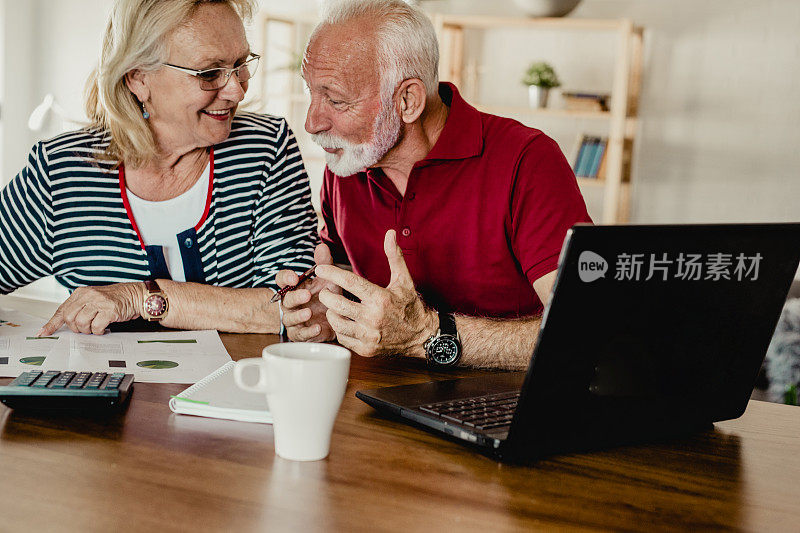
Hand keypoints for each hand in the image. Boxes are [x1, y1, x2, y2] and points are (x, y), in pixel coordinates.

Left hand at [38, 282, 144, 335]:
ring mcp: (99, 302)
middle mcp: (88, 295)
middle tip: (85, 328)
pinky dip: (99, 331)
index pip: (61, 310)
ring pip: (81, 323)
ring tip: (95, 327)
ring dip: (88, 330)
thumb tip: (65, 323)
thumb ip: (79, 308)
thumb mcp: (93, 299)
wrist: (135, 295)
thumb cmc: (114, 299)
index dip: (51, 324)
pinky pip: (96, 327)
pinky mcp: (109, 310)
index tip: (43, 333)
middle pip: (69, 318)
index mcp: (81, 293)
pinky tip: (104, 327)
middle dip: (76, 328)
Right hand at [276, 243, 338, 341]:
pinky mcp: (301, 334)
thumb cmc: (325, 296)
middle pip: (286, 300)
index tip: (294, 277)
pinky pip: (300, 335)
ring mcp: (294, 320)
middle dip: (295, 297)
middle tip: (306, 294)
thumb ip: (324, 264)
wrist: (333, 319)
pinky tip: (317, 328)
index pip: (282, 279)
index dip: (286, 278)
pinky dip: (308, 332)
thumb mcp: (327, 279)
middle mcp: (290, 303)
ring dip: (298, 316)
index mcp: (294, 287)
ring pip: (290, 319)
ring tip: (309, 312)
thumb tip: (322, 246)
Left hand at [316, 229, 436, 357]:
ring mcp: (369, 335)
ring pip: (336, 321)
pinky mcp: (366, 349)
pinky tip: (344, 320)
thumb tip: (389, 233)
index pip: (350, 282)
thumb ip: (394, 256)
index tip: (320, 269)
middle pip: (336, 303)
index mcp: (380, 298)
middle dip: (327, 294)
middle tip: (326, 290)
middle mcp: (373, 318)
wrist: (421, 336)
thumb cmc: (410, 305)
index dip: (332, 273)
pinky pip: (342, 337)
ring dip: (331, 311)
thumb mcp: (403, 280)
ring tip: (334, 305)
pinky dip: (339, 328)